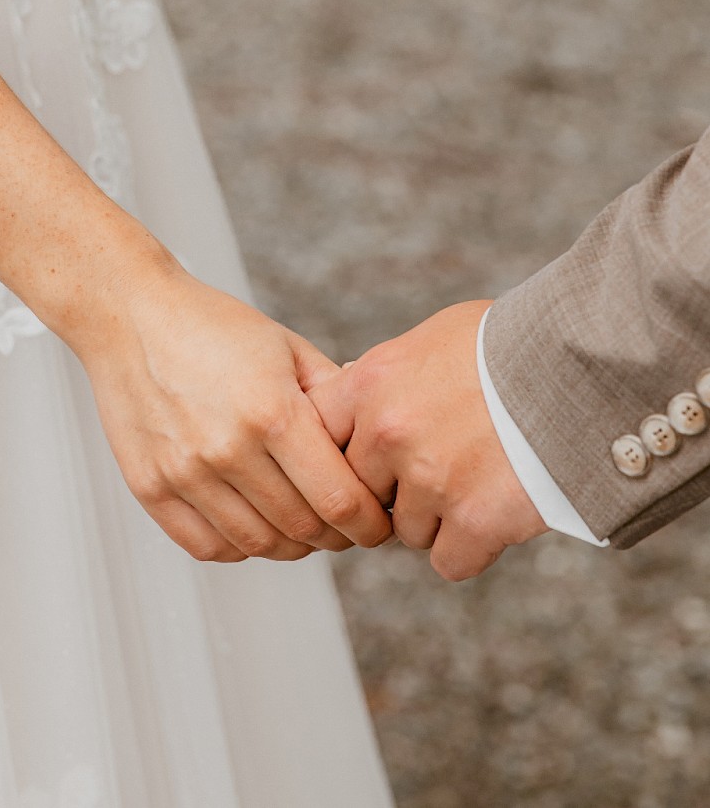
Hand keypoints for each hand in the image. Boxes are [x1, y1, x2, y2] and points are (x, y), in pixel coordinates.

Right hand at [78, 254, 393, 561]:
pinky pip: (209, 547)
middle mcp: (228, 448)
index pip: (340, 500)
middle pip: (303, 530)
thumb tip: (380, 443)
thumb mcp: (288, 348)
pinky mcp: (150, 487)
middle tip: (347, 526)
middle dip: (337, 537)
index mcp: (273, 411)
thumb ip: (336, 397)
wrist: (131, 314)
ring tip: (303, 525)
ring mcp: (185, 472)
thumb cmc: (215, 326)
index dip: (370, 523)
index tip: (379, 523)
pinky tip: (255, 523)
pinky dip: (241, 547)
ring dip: (292, 545)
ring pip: (259, 545)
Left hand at [309, 301, 546, 580]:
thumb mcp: (431, 339)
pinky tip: (496, 514)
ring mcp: (429, 479)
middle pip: (362, 493)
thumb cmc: (509, 343)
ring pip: (406, 532)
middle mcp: (388, 432)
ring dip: (437, 519)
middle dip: (393, 491)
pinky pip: (449, 561)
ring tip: (479, 481)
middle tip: (436, 472)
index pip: (319, 437)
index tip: (370, 460)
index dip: (345, 455)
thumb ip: (385, 377)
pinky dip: (473, 548)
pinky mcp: (474, 521)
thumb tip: (352, 397)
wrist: (582, 362)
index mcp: (370, 382)